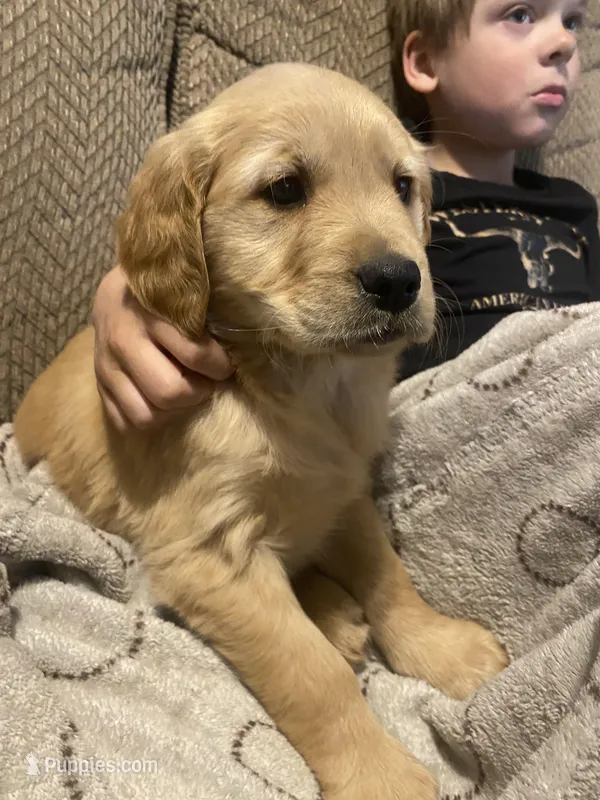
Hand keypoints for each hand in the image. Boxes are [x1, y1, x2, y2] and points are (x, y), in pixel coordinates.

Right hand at [92, 265, 232, 431]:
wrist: (116, 291)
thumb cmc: (163, 292)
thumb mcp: (185, 292)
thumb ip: (206, 314)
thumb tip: (243, 342)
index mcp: (151, 314)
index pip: (195, 356)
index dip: (220, 367)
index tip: (226, 364)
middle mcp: (124, 342)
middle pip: (169, 392)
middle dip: (197, 392)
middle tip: (206, 381)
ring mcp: (107, 367)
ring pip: (145, 415)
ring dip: (173, 411)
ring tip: (185, 392)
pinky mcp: (98, 385)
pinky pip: (124, 422)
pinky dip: (149, 418)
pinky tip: (161, 401)